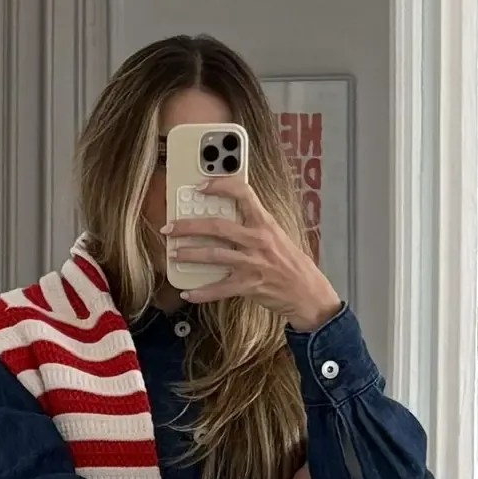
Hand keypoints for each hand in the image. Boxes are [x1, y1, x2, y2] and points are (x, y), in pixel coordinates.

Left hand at [163, 178, 341, 328]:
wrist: (307, 292)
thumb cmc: (290, 264)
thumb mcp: (276, 235)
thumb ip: (253, 225)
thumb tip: (227, 216)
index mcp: (265, 222)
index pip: (243, 193)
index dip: (220, 185)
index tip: (201, 186)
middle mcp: (257, 239)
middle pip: (217, 226)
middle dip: (188, 226)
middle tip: (170, 227)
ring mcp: (252, 263)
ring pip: (213, 254)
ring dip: (189, 254)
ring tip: (174, 254)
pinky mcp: (248, 285)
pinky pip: (219, 289)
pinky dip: (201, 292)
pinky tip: (187, 292)